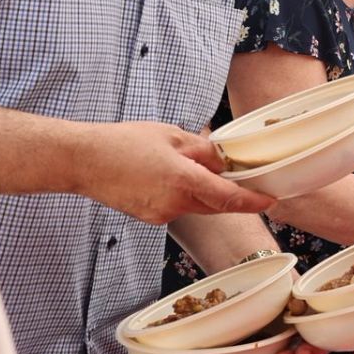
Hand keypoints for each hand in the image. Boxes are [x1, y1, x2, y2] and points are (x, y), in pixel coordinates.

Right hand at [68, 122, 272, 223]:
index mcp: (184, 181)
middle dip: (228, 192)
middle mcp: (175, 203)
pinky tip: (164, 175)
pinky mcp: (149, 217)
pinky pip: (177, 206)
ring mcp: (161, 214)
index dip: (253, 201)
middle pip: (215, 204)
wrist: (83, 161)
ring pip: (196, 205)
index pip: (229, 197)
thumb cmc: (123, 142)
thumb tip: (225, 160)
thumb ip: (204, 150)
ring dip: (201, 190)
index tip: (271, 200)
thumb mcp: (171, 135)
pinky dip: (181, 193)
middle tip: (237, 174)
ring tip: (183, 164)